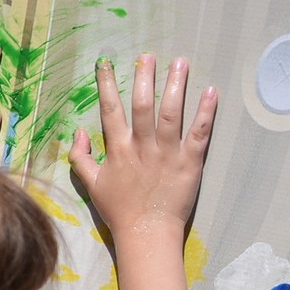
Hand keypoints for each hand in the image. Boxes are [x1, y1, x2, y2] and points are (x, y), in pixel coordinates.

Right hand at [70, 55, 216, 241]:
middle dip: (145, 77)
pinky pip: (200, 133)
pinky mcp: (190, 162)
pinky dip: (206, 112)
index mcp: (118, 149)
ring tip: (180, 62)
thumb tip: (78, 132)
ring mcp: (168, 152)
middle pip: (142, 104)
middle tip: (148, 56)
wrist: (147, 233)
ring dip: (175, 85)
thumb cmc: (119, 210)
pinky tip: (211, 91)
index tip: (105, 63)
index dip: (106, 84)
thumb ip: (80, 157)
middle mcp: (142, 146)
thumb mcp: (91, 184)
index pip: (110, 110)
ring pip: (171, 112)